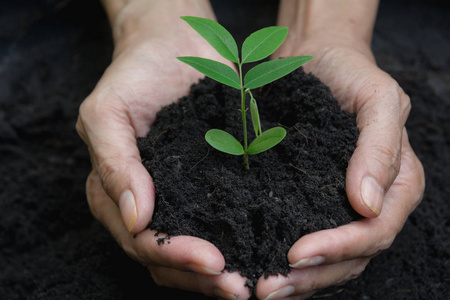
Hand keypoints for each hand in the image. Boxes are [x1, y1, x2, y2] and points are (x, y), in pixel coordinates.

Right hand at [76, 1, 249, 297]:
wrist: (171, 44)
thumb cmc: (134, 74)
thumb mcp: (107, 111)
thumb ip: (113, 163)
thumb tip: (136, 218)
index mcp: (115, 192)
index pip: (141, 239)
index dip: (173, 255)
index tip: (213, 262)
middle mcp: (147, 203)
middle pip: (165, 256)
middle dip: (199, 276)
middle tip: (239, 286)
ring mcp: (180, 197)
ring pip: (192, 252)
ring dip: (218, 273)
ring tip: (253, 283)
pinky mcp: (210, 185)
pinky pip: (221, 221)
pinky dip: (238, 242)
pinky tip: (261, 252)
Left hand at [255, 6, 424, 298]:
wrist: (317, 57)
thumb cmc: (351, 73)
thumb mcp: (378, 99)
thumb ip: (380, 148)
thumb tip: (368, 205)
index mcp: (397, 184)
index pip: (374, 232)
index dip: (339, 248)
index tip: (297, 252)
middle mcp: (371, 204)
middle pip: (351, 257)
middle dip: (313, 276)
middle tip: (270, 288)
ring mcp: (339, 205)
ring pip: (328, 260)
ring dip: (298, 279)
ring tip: (261, 288)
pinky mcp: (309, 200)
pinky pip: (304, 237)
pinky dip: (285, 258)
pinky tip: (259, 264)